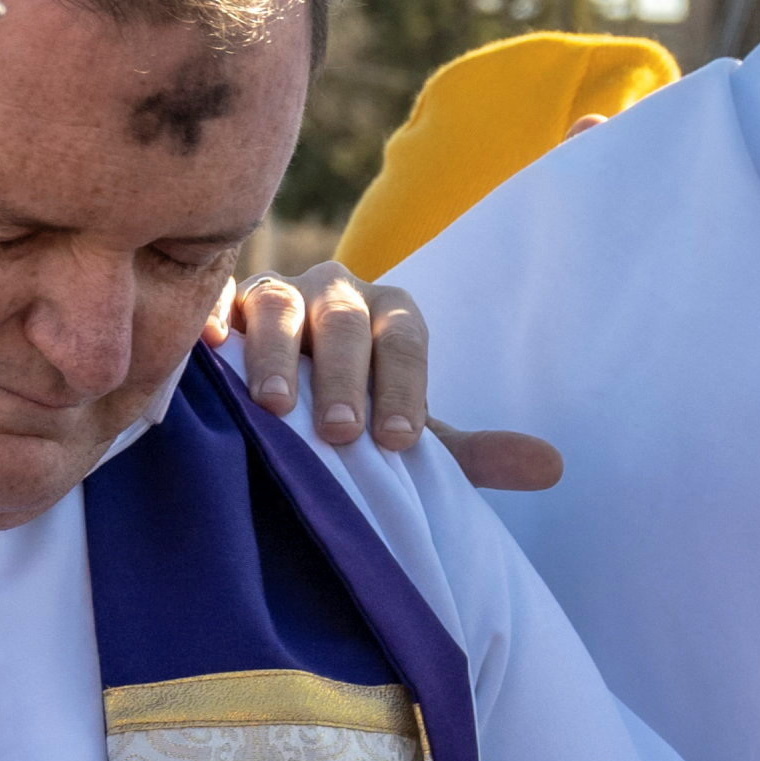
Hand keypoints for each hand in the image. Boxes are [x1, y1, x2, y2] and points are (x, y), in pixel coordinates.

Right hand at [225, 270, 564, 492]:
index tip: (396, 442)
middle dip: (343, 377)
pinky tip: (206, 347)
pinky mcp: (221, 302)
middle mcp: (339, 294)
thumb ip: (475, 453)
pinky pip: (214, 298)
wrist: (286, 403)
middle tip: (338, 432)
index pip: (406, 342)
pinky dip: (211, 317)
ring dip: (276, 353)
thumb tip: (553, 468)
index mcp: (393, 317)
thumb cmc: (355, 419)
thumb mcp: (409, 436)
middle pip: (345, 322)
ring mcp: (278, 292)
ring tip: (273, 405)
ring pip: (280, 305)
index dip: (404, 389)